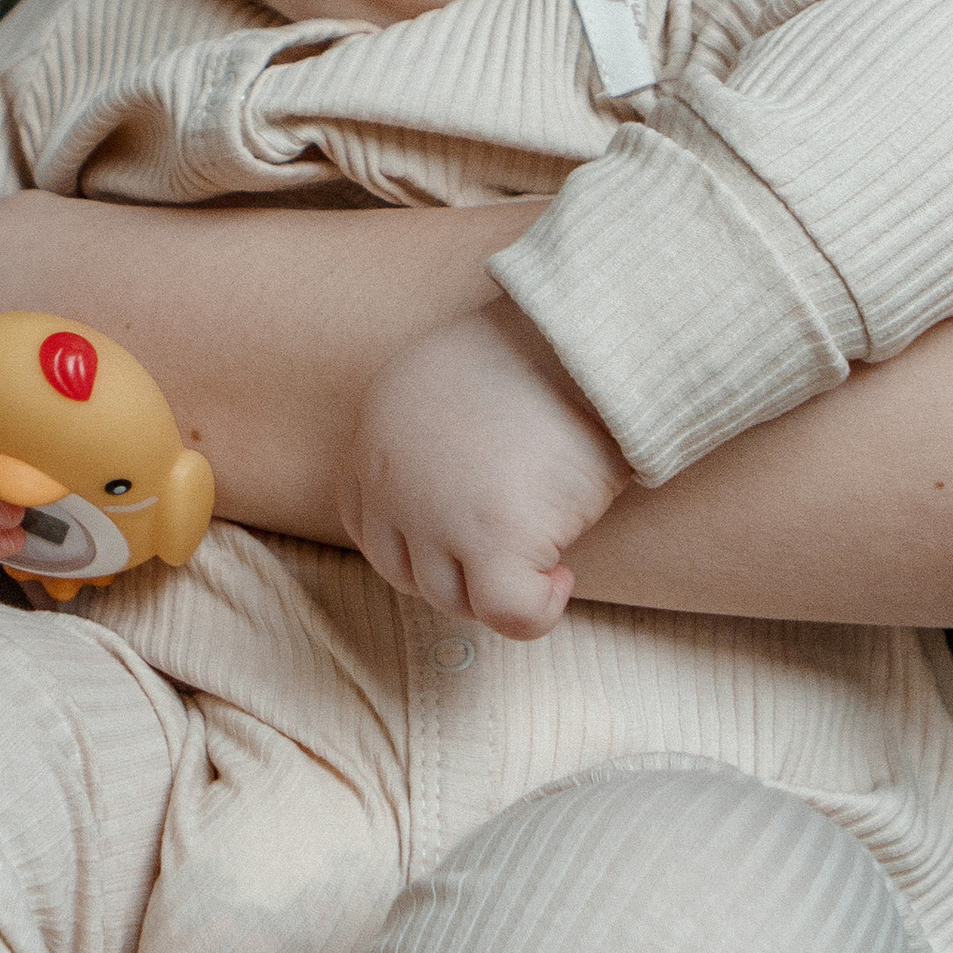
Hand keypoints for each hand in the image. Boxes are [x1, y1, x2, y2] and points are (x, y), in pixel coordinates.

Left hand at [342, 300, 626, 637]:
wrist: (585, 338)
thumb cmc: (540, 350)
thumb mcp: (452, 378)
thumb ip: (432, 435)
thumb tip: (459, 492)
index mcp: (376, 431)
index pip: (368, 522)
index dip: (420, 542)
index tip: (468, 534)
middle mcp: (391, 477)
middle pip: (405, 569)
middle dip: (459, 571)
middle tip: (516, 547)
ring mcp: (435, 514)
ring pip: (451, 598)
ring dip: (498, 589)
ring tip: (547, 556)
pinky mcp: (492, 539)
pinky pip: (506, 614)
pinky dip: (536, 611)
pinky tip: (562, 577)